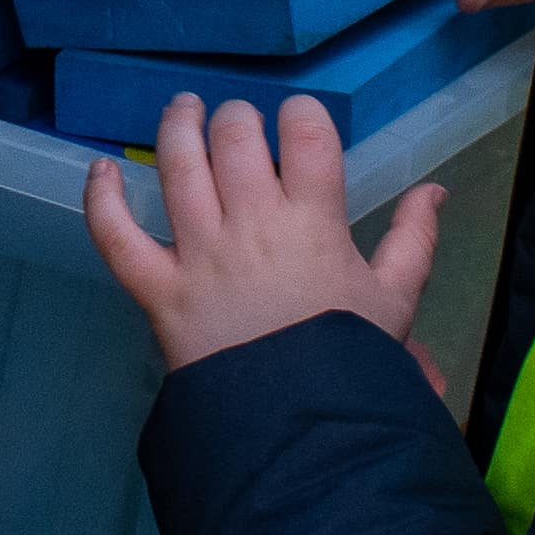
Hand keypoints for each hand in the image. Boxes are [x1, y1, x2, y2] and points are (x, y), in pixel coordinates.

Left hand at [84, 94, 444, 375]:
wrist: (298, 426)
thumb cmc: (349, 360)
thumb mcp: (396, 300)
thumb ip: (414, 239)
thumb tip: (433, 189)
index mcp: (312, 221)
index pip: (306, 134)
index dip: (302, 114)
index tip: (299, 120)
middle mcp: (250, 223)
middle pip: (235, 138)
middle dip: (238, 118)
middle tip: (239, 123)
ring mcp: (198, 253)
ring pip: (177, 167)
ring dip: (178, 126)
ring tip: (183, 109)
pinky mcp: (156, 288)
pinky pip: (116, 235)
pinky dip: (101, 197)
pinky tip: (100, 167)